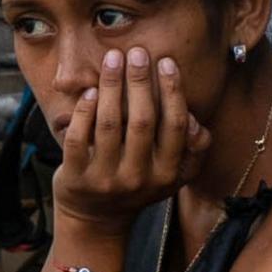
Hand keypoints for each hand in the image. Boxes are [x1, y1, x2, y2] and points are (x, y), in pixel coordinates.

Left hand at [46, 46, 204, 228]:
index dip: (172, 91)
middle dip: (140, 82)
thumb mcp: (173, 174)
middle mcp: (138, 178)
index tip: (165, 62)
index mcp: (167, 174)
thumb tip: (195, 120)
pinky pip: (78, 138)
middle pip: (142, 121)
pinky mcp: (76, 178)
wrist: (97, 219)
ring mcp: (106, 180)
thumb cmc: (138, 183)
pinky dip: (84, 111)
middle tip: (136, 52)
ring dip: (112, 86)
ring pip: (110, 124)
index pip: (175, 126)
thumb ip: (192, 149)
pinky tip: (91, 91)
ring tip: (113, 59)